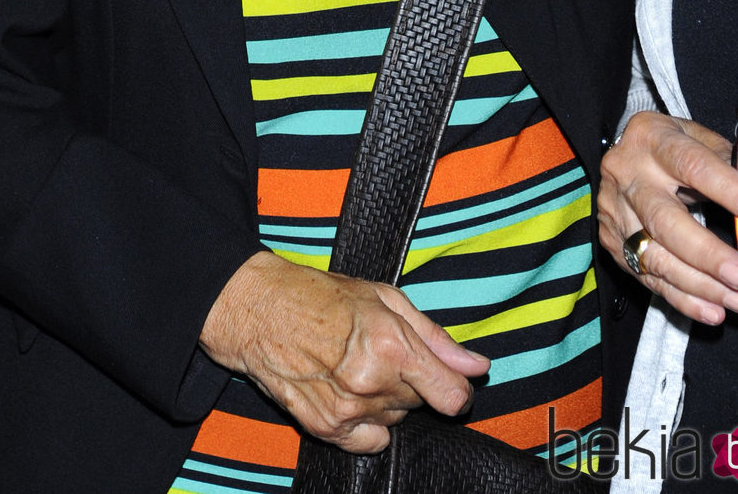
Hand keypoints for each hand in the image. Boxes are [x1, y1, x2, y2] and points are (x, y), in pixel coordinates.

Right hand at [200, 250, 488, 452]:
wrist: (260, 311)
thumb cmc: (321, 295)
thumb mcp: (384, 298)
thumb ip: (436, 337)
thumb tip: (477, 366)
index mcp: (392, 345)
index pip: (452, 395)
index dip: (457, 388)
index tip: (450, 380)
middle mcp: (372, 383)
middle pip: (422, 403)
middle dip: (412, 381)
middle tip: (383, 351)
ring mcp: (348, 411)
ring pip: (396, 421)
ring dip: (387, 400)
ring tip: (358, 365)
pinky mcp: (326, 430)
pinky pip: (370, 441)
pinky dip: (367, 423)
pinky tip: (347, 391)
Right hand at [598, 112, 737, 323]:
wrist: (625, 153)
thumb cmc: (669, 148)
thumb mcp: (699, 140)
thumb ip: (732, 158)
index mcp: (652, 140)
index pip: (691, 164)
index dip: (726, 189)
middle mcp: (627, 175)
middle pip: (663, 219)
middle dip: (705, 252)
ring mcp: (616, 210)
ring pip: (654, 255)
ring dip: (698, 283)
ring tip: (734, 298)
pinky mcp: (613, 241)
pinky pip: (648, 277)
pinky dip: (682, 298)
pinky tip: (710, 309)